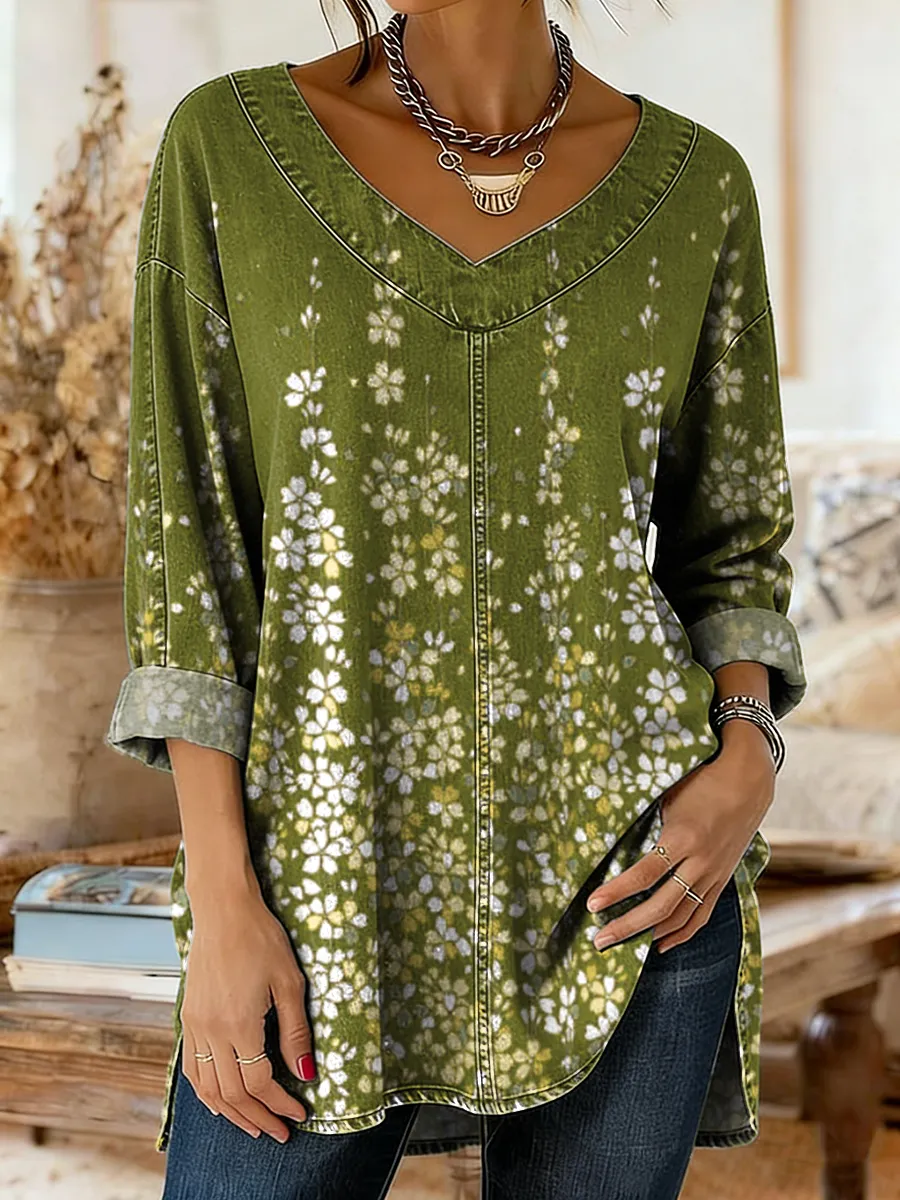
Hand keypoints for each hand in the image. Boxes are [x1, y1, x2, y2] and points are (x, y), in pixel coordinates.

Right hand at [180, 885, 314, 1141]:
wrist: (223, 909)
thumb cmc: (262, 938)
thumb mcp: (289, 981)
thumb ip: (296, 1031)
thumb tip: (307, 1073)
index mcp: (239, 1024)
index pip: (260, 1082)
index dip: (281, 1103)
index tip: (300, 1112)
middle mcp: (211, 1031)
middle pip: (232, 1094)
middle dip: (258, 1117)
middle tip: (280, 1132)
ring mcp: (195, 1025)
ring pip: (207, 1089)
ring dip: (231, 1113)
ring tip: (254, 1125)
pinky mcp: (187, 1017)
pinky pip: (191, 1069)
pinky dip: (206, 1093)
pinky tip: (220, 1101)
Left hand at [585, 724, 775, 953]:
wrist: (748, 781)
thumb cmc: (700, 781)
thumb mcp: (668, 797)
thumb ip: (647, 822)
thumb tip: (610, 839)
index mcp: (683, 837)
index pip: (644, 874)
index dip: (617, 892)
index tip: (592, 904)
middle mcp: (700, 861)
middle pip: (661, 905)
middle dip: (627, 925)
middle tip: (599, 939)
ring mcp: (713, 874)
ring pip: (681, 916)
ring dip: (650, 934)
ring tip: (621, 945)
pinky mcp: (722, 880)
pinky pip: (701, 914)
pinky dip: (682, 933)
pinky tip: (661, 945)